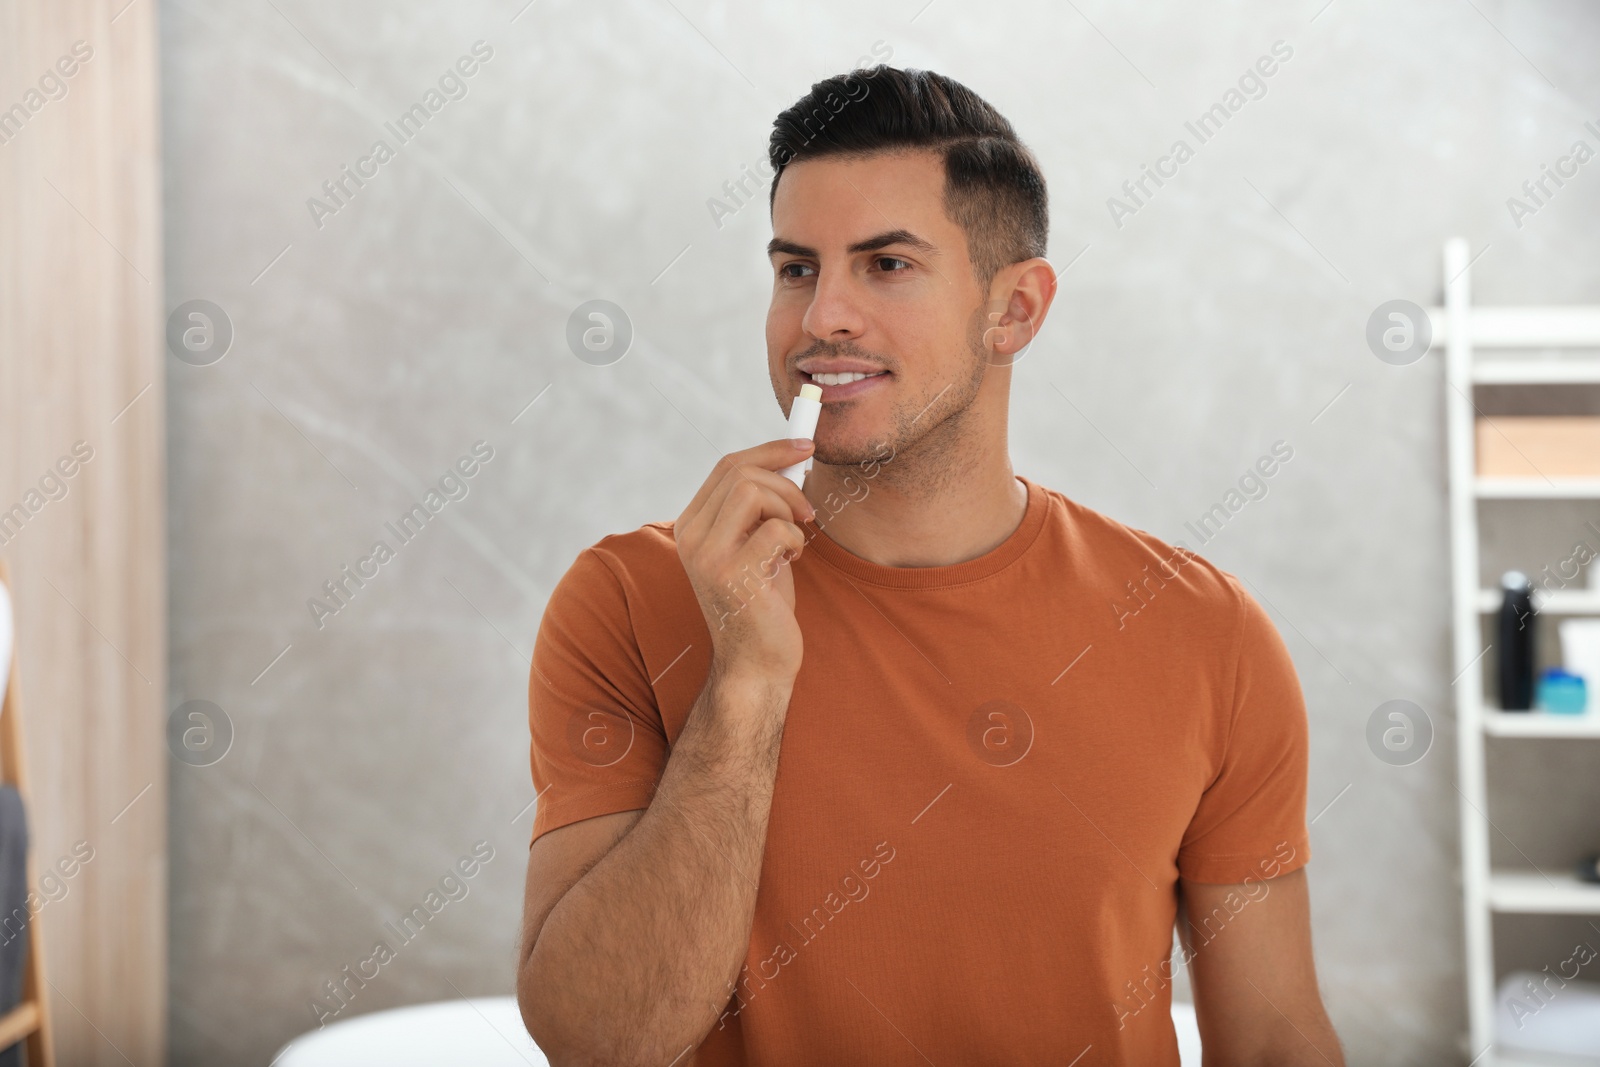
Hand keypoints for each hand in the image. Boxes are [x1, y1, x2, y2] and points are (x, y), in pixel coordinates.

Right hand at [675, 438, 816, 683]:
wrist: (756, 663)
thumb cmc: (763, 602)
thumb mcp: (755, 544)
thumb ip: (761, 506)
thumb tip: (793, 455)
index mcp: (692, 525)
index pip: (728, 465)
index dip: (771, 449)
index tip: (805, 446)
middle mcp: (690, 537)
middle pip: (740, 471)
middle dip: (786, 480)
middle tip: (807, 511)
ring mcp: (706, 556)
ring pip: (752, 490)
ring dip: (788, 508)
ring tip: (794, 540)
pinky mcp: (730, 575)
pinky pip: (775, 529)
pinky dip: (794, 540)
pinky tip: (791, 562)